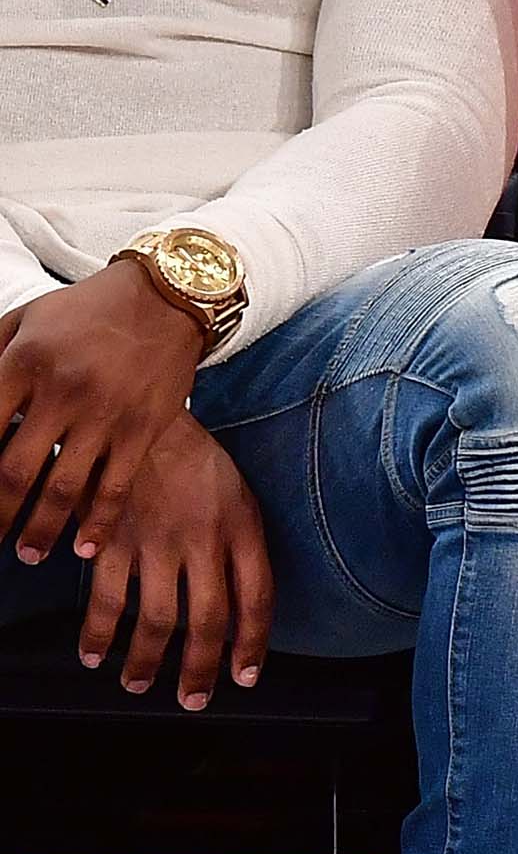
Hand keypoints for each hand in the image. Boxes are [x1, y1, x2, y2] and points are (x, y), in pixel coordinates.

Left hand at [0, 262, 207, 567]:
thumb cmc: (86, 310)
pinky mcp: (142, 430)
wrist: (166, 297)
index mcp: (23, 362)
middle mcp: (61, 393)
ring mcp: (105, 415)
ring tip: (27, 556)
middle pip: (13, 472)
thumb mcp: (25, 319)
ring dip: (39, 530)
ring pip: (62, 489)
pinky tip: (83, 549)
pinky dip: (98, 523)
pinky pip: (115, 487)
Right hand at [76, 414, 272, 708]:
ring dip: (146, 661)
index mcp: (243, 527)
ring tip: (138, 684)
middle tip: (192, 699)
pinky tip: (94, 654)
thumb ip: (241, 549)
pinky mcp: (113, 539)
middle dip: (200, 670)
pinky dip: (99, 633)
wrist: (143, 420)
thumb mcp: (238, 497)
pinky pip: (106, 598)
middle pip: (209, 620)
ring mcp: (156, 541)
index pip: (257, 599)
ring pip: (157, 619)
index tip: (245, 677)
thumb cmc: (195, 463)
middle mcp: (204, 539)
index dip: (252, 644)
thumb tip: (243, 607)